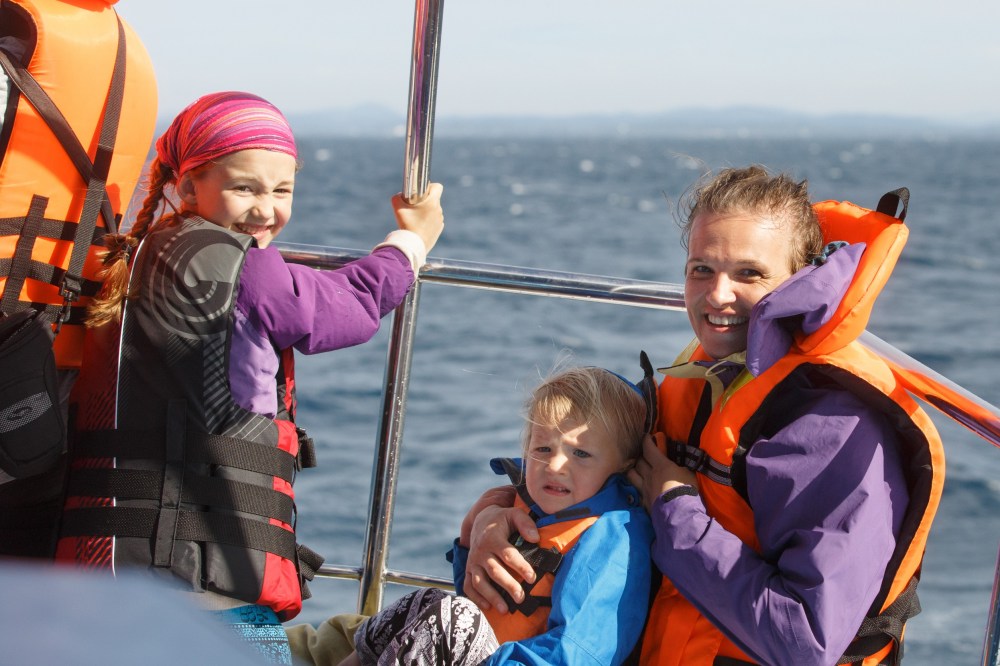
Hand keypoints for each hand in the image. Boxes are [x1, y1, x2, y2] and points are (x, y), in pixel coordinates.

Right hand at [392, 182, 443, 253]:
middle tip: (414, 207)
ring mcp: (440, 220)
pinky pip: (434, 221)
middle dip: (425, 201)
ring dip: (427, 212)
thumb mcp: (397, 208)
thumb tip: (399, 195)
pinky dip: (428, 222)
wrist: (413, 245)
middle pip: (434, 199)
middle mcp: (439, 210)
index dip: (430, 186)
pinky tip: (419, 226)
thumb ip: (397, 197)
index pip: (438, 187)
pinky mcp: (439, 229)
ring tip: (416, 218)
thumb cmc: (407, 226)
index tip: (421, 192)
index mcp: (432, 202)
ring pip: (434, 211)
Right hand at [461, 489, 538, 613]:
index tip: (532, 578)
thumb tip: (535, 538)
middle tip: (521, 597)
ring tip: (505, 610)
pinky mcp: (468, 569)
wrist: (481, 521)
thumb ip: (526, 524)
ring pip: (479, 581)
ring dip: (491, 596)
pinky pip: (468, 585)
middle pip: (494, 571)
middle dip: (508, 585)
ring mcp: (473, 561)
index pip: (508, 554)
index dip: (521, 566)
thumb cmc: (502, 520)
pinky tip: (487, 607)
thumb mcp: (514, 514)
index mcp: (493, 537)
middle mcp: (481, 551)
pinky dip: (475, 598)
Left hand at [627, 433, 698, 510]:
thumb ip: (679, 467)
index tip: (646, 436)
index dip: (647, 441)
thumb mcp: (687, 474)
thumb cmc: (686, 491)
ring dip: (635, 469)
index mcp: (661, 465)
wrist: (678, 514)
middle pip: (639, 461)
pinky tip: (639, 485)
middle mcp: (649, 474)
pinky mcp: (643, 500)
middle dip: (642, 456)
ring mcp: (644, 487)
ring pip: (632, 473)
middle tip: (646, 456)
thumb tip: (677, 465)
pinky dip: (636, 484)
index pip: (649, 449)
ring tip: (639, 470)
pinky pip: (635, 488)